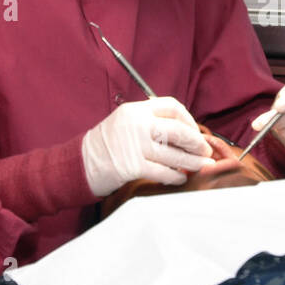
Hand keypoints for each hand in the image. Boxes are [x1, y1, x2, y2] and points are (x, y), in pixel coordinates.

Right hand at [82, 98, 214, 196]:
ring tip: (201, 166)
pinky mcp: (132, 167)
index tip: (195, 131)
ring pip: (174, 154)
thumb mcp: (125, 122)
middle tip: (205, 151)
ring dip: (192, 162)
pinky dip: (175, 176)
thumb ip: (150, 122)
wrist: (79, 164)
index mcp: (135, 110)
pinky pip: (163, 172)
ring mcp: (134, 146)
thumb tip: (184, 131)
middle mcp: (136, 124)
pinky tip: (180, 178)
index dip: (188, 119)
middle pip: (178, 130)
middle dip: (196, 142)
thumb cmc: (106, 145)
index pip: (171, 106)